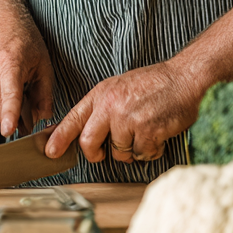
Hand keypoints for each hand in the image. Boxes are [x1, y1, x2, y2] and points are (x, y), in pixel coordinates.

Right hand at [0, 0, 53, 136]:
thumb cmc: (23, 39)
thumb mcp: (43, 64)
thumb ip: (45, 95)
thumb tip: (42, 120)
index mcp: (10, 65)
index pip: (10, 96)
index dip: (10, 115)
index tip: (8, 130)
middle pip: (0, 111)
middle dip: (14, 115)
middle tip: (28, 100)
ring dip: (5, 104)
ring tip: (12, 81)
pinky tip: (0, 80)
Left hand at [45, 60, 198, 162]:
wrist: (183, 78)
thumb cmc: (152, 85)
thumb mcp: (118, 89)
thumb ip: (102, 109)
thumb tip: (87, 133)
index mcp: (101, 94)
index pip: (73, 118)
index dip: (59, 137)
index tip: (49, 151)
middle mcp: (110, 106)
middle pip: (88, 142)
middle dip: (95, 154)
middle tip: (102, 154)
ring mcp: (128, 119)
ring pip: (119, 153)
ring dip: (131, 150)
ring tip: (143, 131)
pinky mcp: (147, 131)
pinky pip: (141, 154)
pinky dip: (150, 150)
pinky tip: (157, 133)